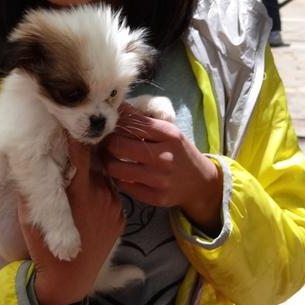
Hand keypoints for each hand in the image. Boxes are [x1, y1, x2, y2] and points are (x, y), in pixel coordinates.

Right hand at [18, 137, 124, 304]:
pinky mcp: (121, 216)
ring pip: (105, 175)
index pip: (81, 150)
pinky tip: (89, 189)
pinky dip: (101, 187)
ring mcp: (114, 205)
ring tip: (82, 163)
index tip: (68, 120)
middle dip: (85, 150)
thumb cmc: (42, 247)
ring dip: (94, 168)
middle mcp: (101, 194)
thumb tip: (26, 159)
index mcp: (80, 190)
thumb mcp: (29, 213)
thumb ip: (33, 184)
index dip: (74, 133)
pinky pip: (111, 192)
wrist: (68, 282)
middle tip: (74, 138)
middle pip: (96, 159)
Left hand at [102, 104, 222, 235]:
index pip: (131, 124)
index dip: (115, 124)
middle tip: (104, 143)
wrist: (200, 182)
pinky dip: (118, 178)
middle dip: (107, 143)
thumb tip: (118, 107)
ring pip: (116, 168)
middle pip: (118, 146)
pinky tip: (121, 173)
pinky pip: (123, 185)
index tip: (109, 126)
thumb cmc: (179, 152)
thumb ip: (143, 121)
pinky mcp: (154, 197)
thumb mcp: (168, 132)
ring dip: (108, 162)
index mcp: (169, 134)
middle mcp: (164, 156)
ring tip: (109, 158)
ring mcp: (159, 179)